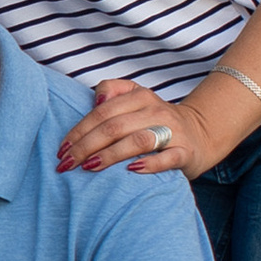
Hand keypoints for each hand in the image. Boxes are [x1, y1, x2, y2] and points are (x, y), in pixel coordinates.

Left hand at [55, 77, 214, 180]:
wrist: (199, 133)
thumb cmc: (153, 120)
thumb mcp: (133, 98)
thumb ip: (112, 90)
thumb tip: (95, 101)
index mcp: (140, 96)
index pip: (102, 112)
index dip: (79, 131)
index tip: (61, 150)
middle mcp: (156, 111)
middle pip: (114, 127)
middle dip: (86, 146)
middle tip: (67, 164)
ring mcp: (173, 132)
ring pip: (138, 140)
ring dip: (110, 155)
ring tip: (89, 167)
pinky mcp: (185, 152)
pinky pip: (168, 158)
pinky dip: (150, 164)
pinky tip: (131, 170)